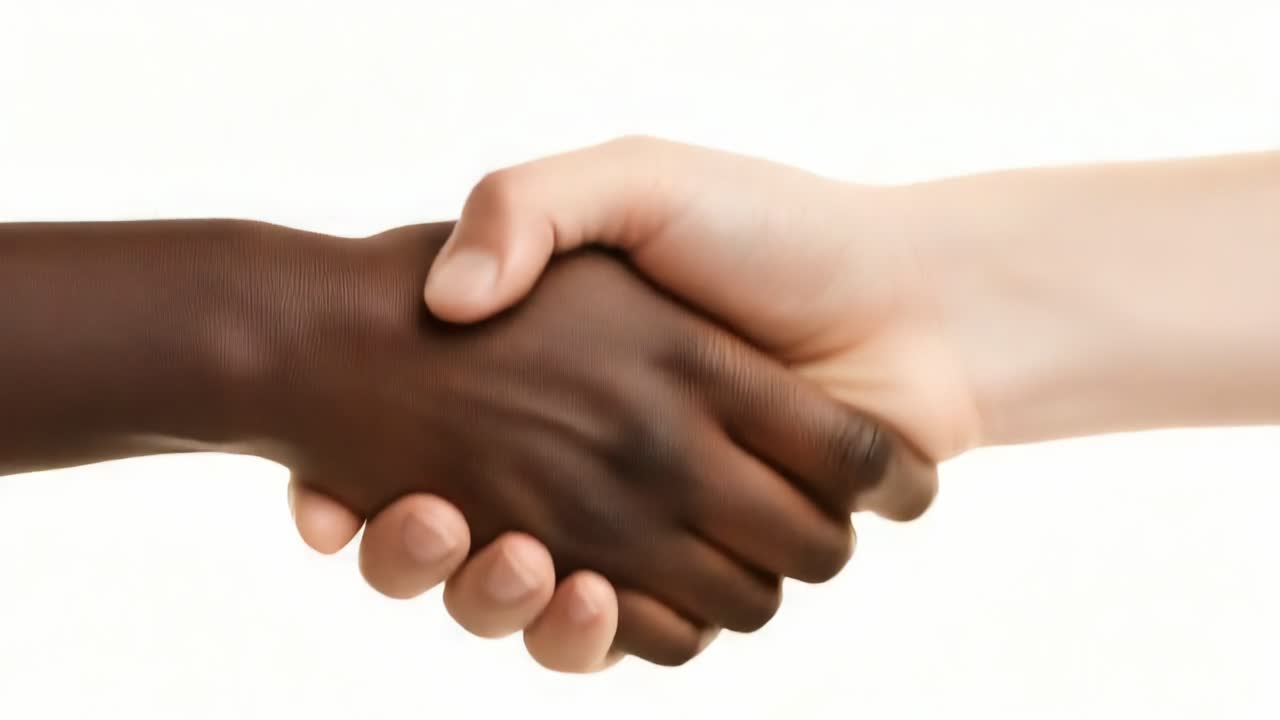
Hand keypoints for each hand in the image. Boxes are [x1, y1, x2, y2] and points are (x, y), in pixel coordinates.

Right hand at [414, 136, 964, 669]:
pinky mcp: (710, 576)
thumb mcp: (633, 185)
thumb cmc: (769, 234)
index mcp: (558, 387)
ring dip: (501, 601)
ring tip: (522, 553)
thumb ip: (527, 207)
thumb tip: (443, 301)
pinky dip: (595, 635)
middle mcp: (587, 464)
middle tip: (432, 518)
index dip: (362, 487)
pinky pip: (634, 639)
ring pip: (535, 607)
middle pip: (460, 545)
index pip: (419, 453)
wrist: (909, 303)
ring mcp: (647, 527)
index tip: (325, 496)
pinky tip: (583, 586)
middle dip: (421, 558)